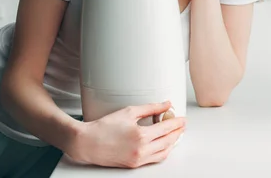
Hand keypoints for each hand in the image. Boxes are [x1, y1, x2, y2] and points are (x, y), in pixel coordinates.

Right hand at [68, 101, 184, 168]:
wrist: (87, 143)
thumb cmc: (104, 127)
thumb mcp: (130, 112)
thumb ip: (151, 108)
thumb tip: (166, 105)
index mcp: (141, 135)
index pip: (167, 128)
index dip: (177, 123)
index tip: (183, 119)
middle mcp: (141, 149)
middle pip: (169, 141)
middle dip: (178, 132)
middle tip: (181, 125)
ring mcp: (138, 159)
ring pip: (164, 153)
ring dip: (172, 143)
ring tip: (175, 133)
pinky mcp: (134, 165)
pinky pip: (154, 159)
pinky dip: (163, 151)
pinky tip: (163, 144)